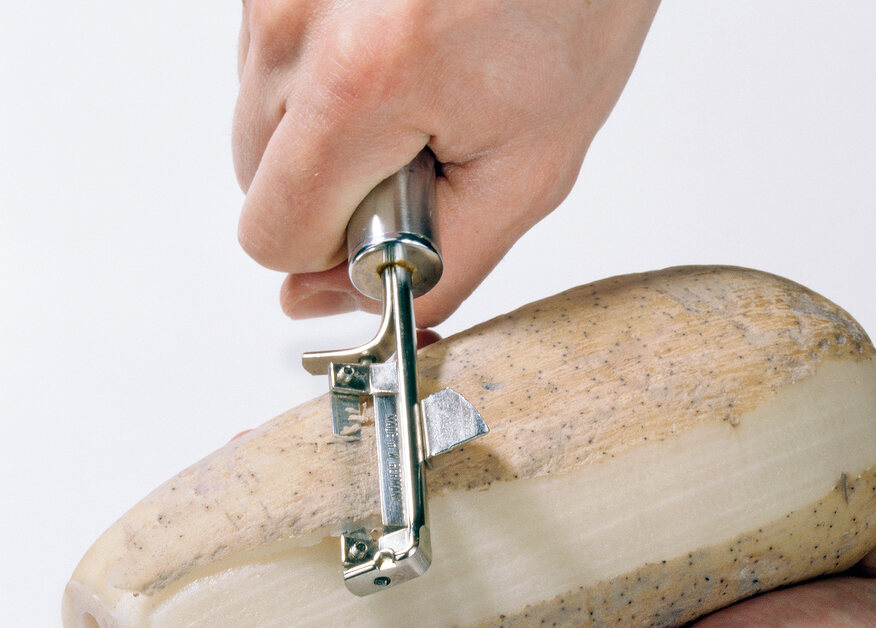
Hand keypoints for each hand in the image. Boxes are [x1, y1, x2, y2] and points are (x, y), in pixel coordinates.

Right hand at [234, 0, 659, 324]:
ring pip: (262, 121)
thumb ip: (436, 263)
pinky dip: (329, 74)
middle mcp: (291, 17)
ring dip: (334, 126)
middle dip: (338, 185)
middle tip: (427, 136)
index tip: (403, 210)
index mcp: (360, 82)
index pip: (275, 235)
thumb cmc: (571, 9)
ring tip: (419, 79)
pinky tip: (396, 45)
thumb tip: (326, 303)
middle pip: (258, 180)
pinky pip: (272, 61)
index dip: (340, 248)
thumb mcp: (529, 173)